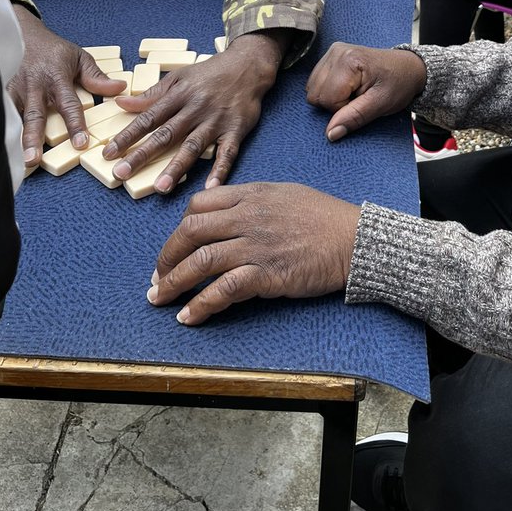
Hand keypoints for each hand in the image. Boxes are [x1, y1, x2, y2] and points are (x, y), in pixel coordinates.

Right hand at [10, 10, 128, 165]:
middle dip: (34, 138)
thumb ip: (96, 76)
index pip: (68, 104)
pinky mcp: (0, 91)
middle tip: (35, 159)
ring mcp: (15, 89)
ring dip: (14, 138)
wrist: (23, 33)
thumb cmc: (53, 49)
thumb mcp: (79, 57)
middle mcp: (34, 85)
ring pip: (14, 116)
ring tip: (15, 159)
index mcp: (57, 77)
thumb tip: (120, 89)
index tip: (81, 143)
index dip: (75, 125)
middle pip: (35, 114)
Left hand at [99, 32, 287, 193]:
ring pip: (193, 146)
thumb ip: (152, 93)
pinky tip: (210, 188)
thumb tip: (122, 103)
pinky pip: (227, 153)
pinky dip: (220, 171)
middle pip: (165, 135)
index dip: (127, 136)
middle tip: (122, 174)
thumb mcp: (179, 77)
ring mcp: (216, 121)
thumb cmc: (210, 72)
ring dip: (177, 167)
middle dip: (142, 155)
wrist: (248, 65)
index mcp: (179, 95)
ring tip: (160, 187)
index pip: (148, 118)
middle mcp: (195, 109)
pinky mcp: (236, 130)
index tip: (109, 153)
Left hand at [147, 182, 360, 324]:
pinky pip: (223, 289)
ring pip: (200, 261)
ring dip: (173, 283)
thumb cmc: (324, 217)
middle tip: (158, 276)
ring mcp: (255, 245)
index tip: (176, 246)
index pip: (199, 204)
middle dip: (166, 256)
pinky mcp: (266, 273)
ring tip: (160, 299)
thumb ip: (253, 200)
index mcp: (250, 194)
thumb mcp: (284, 193)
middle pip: (190, 231)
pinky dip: (200, 305)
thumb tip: (228, 211)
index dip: (180, 227)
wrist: (352, 238)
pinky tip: (189, 316)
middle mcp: (247, 216)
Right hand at [306, 43, 426, 140]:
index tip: (362, 103)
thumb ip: (354, 118)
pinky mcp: (331, 55)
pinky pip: (316, 81)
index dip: (342, 109)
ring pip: (312, 88)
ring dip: (332, 97)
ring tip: (354, 91)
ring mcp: (332, 52)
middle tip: (358, 98)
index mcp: (349, 61)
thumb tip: (331, 133)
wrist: (408, 68)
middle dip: (335, 103)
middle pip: (315, 93)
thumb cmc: (398, 83)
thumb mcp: (381, 104)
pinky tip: (347, 86)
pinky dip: (330, 89)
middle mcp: (337, 52)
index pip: (327, 99)